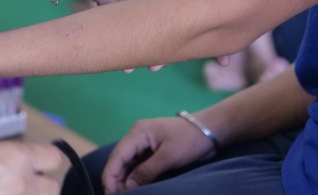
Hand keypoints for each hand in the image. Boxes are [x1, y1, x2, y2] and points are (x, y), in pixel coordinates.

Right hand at [102, 117, 216, 193]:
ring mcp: (144, 143)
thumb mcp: (169, 157)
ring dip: (124, 179)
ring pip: (127, 164)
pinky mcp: (152, 151)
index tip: (109, 193)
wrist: (209, 130)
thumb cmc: (189, 140)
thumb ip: (146, 171)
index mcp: (138, 133)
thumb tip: (128, 187)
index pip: (118, 156)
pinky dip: (134, 177)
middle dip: (115, 179)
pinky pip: (137, 165)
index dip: (110, 175)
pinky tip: (133, 188)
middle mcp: (137, 137)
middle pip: (120, 160)